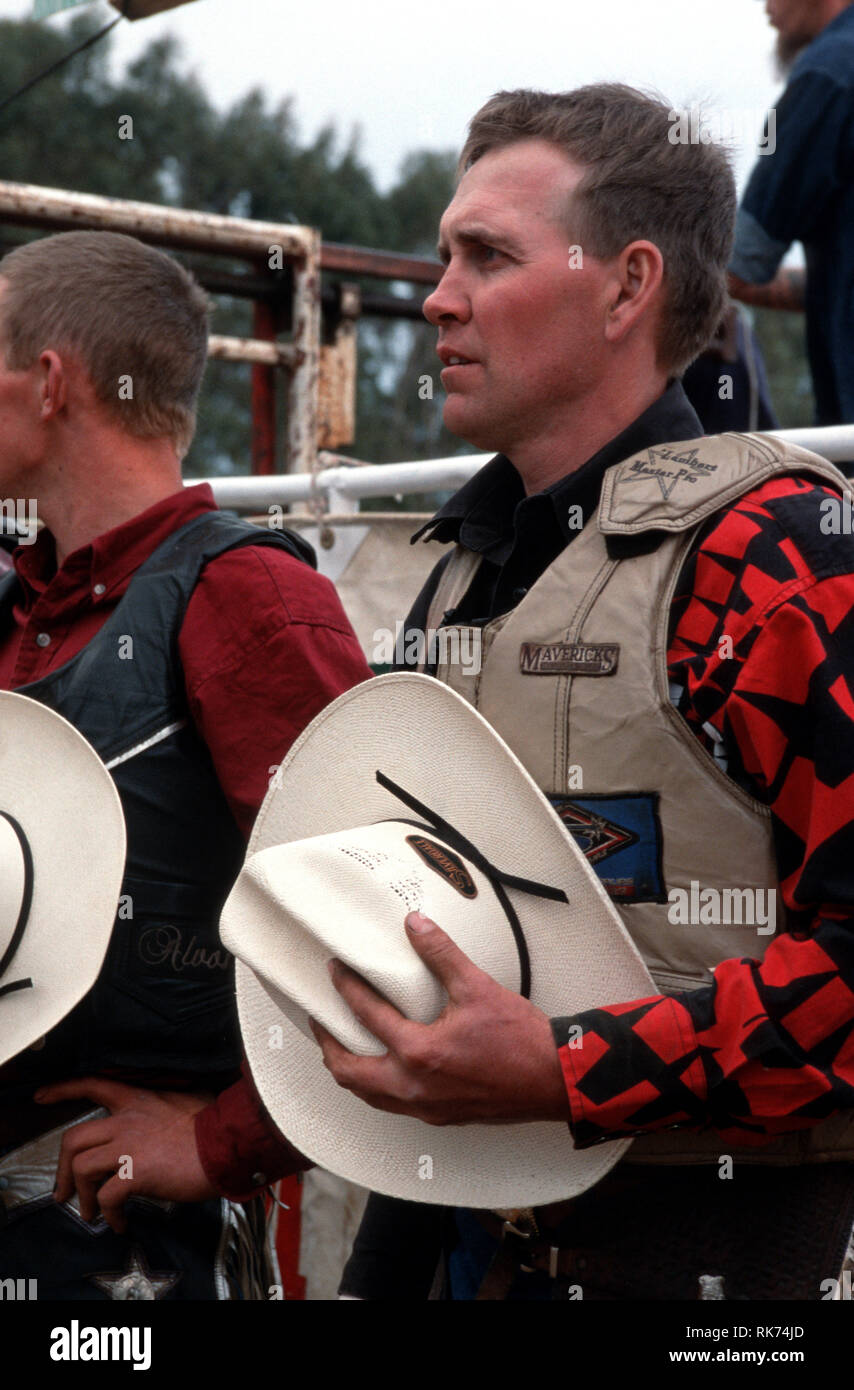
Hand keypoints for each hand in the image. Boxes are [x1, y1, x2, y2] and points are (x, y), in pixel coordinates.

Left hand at [34, 1078, 217, 1232]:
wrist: (229, 1142)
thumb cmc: (216, 1124)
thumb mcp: (188, 1100)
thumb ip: (167, 1105)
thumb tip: (170, 1112)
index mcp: (139, 1099)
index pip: (93, 1084)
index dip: (64, 1090)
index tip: (43, 1096)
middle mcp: (128, 1119)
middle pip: (74, 1138)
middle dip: (62, 1169)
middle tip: (65, 1191)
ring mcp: (130, 1146)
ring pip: (81, 1168)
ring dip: (82, 1196)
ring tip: (92, 1213)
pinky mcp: (136, 1172)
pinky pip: (107, 1197)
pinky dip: (109, 1214)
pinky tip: (120, 1222)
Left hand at [310, 911, 569, 1125]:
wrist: (554, 1078)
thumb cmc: (520, 1039)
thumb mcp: (477, 987)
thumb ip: (441, 953)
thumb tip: (416, 924)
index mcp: (420, 1053)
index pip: (368, 1016)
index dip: (347, 989)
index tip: (336, 972)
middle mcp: (414, 1087)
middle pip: (350, 1073)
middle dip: (329, 1044)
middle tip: (321, 1019)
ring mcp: (425, 1107)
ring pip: (368, 1095)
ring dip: (349, 1071)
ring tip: (342, 1047)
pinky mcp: (439, 1116)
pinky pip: (391, 1106)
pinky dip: (375, 1087)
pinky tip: (382, 1071)